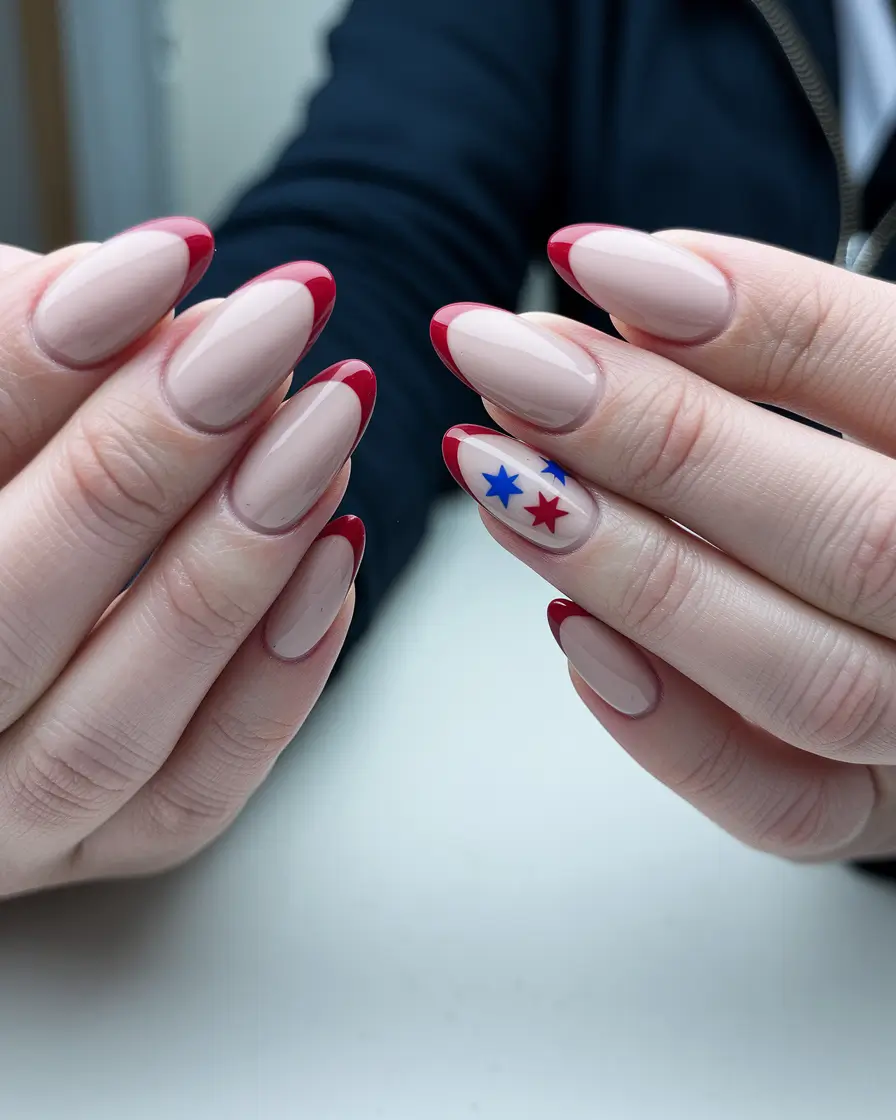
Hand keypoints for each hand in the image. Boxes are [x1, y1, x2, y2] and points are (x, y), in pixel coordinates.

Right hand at [0, 219, 373, 898]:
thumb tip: (115, 288)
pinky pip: (189, 796)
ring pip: (107, 727)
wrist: (11, 624)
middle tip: (270, 333)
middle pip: (6, 609)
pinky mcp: (94, 853)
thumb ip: (2, 345)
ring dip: (233, 570)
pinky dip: (274, 684)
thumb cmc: (1, 492)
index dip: (32, 357)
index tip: (168, 256)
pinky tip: (334, 555)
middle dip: (148, 457)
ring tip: (324, 430)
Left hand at [433, 224, 895, 862]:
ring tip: (498, 476)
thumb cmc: (893, 475)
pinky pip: (781, 805)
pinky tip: (570, 630)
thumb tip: (629, 298)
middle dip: (657, 443)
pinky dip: (666, 728)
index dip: (756, 314)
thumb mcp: (880, 393)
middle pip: (849, 539)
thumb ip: (796, 354)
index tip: (593, 263)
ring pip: (803, 680)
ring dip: (630, 572)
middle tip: (506, 363)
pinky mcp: (878, 810)